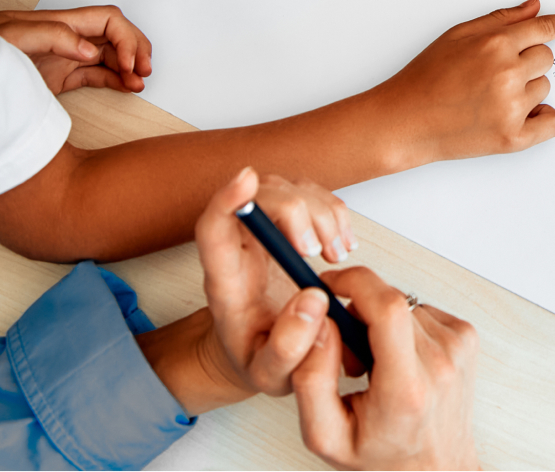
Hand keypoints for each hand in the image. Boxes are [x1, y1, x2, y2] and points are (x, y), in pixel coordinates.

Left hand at [0, 6, 151, 93]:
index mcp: (60, 22)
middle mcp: (66, 37)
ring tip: (139, 84)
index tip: (130, 64)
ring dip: (128, 67)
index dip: (126, 39)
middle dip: (136, 50)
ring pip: (108, 56)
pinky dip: (114, 80)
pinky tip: (125, 87)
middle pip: (115, 36)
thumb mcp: (11, 36)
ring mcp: (63, 57)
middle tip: (145, 72)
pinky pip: (94, 74)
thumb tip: (88, 49)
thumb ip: (52, 36)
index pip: (108, 21)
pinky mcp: (57, 77)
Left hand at [199, 168, 357, 393]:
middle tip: (320, 253)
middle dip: (298, 211)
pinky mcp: (290, 226)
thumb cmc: (259, 357)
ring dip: (323, 213)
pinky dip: (335, 214)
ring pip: (290, 189)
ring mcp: (266, 231)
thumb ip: (287, 349)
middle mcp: (242, 247)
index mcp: (227, 283)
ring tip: (337, 256)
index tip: (246, 180)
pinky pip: (313, 196)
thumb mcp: (269, 375)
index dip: (225, 198)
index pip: (212, 228)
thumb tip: (312, 301)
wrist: (263, 349)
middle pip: (262, 197)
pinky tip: (342, 246)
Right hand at [294, 267, 480, 470]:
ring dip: (380, 324)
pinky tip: (401, 360)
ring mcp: (458, 348)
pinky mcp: (466, 338)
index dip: (354, 282)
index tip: (329, 285)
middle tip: (351, 355)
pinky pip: (421, 311)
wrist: (436, 467)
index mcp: (406, 388)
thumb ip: (311, 379)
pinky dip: (403, 328)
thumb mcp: (326, 434)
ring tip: (377, 366)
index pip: (387, 308)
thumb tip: (318, 325)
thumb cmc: (383, 455)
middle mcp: (440, 364)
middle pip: (390, 301)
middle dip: (358, 311)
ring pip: (403, 305)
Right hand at [359, 0, 554, 165]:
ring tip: (490, 96)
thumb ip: (500, 19)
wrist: (406, 120)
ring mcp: (512, 107)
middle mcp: (507, 73)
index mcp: (495, 44)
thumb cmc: (427, 76)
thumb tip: (535, 7)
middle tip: (495, 73)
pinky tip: (515, 117)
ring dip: (527, 90)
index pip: (546, 28)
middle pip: (546, 58)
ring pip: (545, 88)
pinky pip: (553, 122)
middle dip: (528, 62)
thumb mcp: (458, 35)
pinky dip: (541, 120)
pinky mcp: (513, 137)